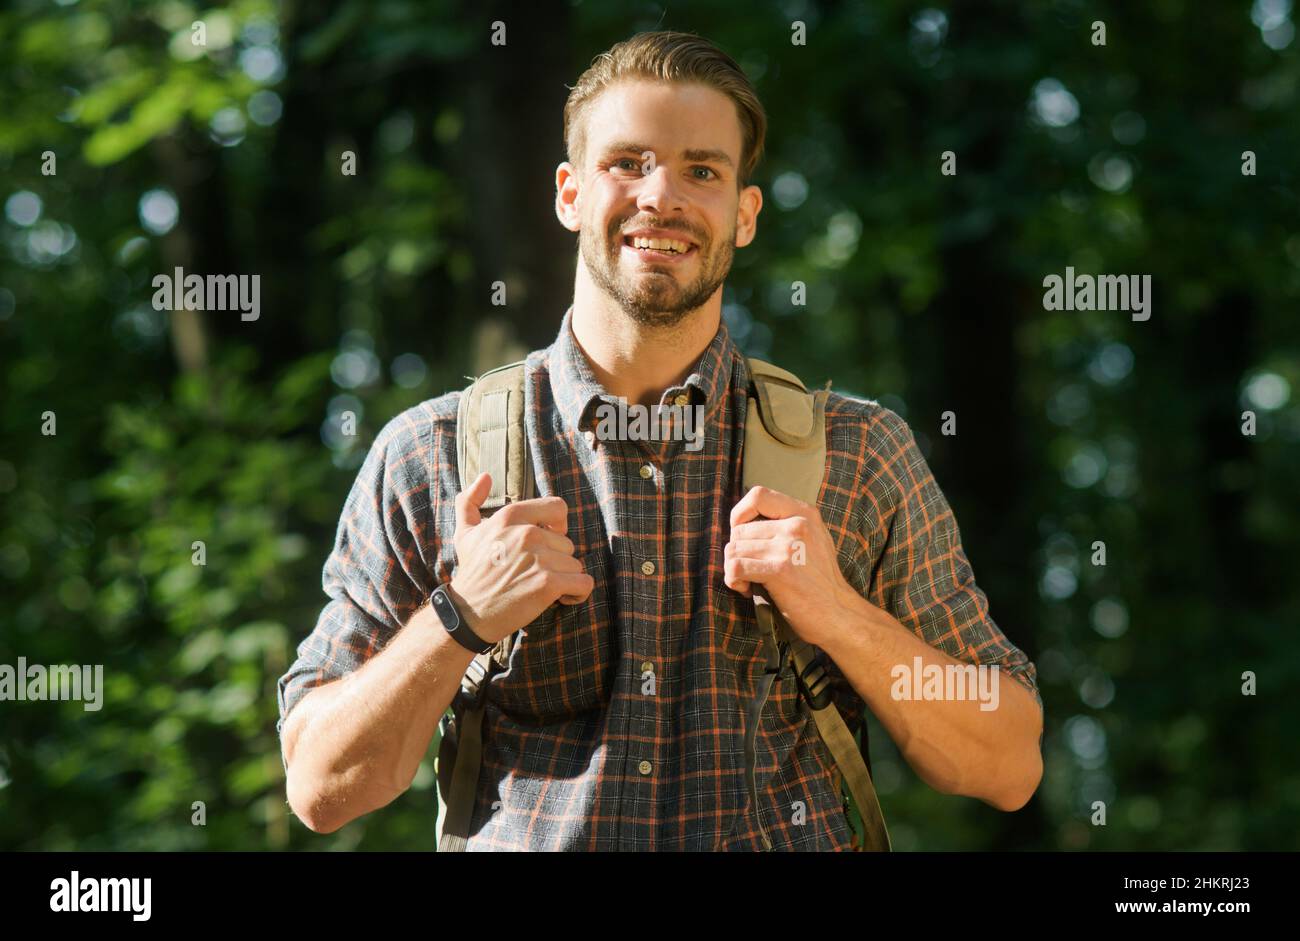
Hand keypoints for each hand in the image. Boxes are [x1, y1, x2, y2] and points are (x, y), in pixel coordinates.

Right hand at [447, 472, 594, 644]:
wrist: (468, 614)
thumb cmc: (472, 572)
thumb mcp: (465, 533)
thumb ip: (470, 501)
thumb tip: (485, 476)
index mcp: (511, 515)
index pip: (558, 508)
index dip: (558, 526)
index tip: (548, 541)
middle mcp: (526, 533)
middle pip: (567, 542)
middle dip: (556, 560)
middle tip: (534, 573)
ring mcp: (538, 558)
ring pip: (575, 564)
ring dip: (564, 578)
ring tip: (540, 587)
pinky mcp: (547, 584)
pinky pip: (584, 583)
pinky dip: (578, 593)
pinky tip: (561, 598)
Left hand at [724, 485, 855, 648]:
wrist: (840, 613)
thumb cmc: (821, 581)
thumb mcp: (814, 539)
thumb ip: (787, 524)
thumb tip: (744, 522)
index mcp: (805, 513)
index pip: (758, 495)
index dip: (740, 513)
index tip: (741, 533)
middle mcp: (797, 525)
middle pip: (739, 530)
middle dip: (738, 552)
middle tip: (751, 570)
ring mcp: (789, 547)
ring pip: (734, 549)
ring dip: (734, 568)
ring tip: (750, 582)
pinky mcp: (780, 571)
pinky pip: (735, 568)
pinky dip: (733, 580)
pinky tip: (747, 589)